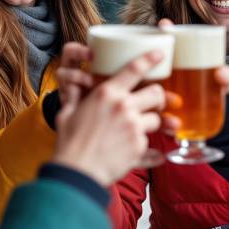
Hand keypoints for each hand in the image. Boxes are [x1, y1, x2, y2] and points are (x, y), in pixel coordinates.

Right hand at [53, 50, 167, 185]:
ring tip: (133, 133)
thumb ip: (75, 99)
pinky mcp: (138, 147)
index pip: (134, 69)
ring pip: (156, 119)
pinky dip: (147, 149)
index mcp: (106, 93)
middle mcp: (123, 107)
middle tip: (150, 105)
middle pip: (156, 93)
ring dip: (149, 124)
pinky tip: (140, 153)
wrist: (75, 173)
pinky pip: (151, 145)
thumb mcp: (68, 114)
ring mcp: (133, 127)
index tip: (159, 54)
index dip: (150, 59)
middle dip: (157, 98)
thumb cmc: (68, 143)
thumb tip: (73, 90)